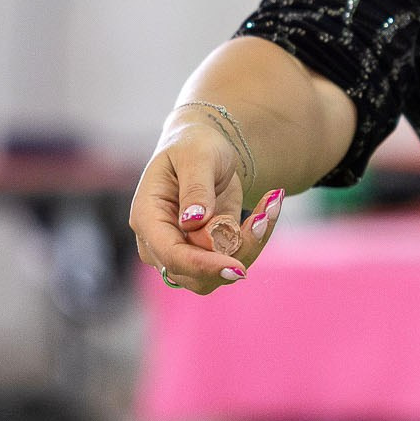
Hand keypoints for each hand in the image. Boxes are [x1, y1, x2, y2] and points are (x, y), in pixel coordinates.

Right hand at [129, 109, 286, 293]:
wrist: (205, 150)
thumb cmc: (195, 146)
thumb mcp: (197, 156)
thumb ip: (195, 188)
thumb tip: (193, 222)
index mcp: (148, 217)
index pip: (170, 255)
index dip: (202, 265)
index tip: (237, 267)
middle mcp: (160, 242)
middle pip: (196, 274)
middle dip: (236, 253)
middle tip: (265, 218)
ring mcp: (182, 251)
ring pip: (218, 273)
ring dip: (251, 245)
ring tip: (271, 205)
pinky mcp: (206, 252)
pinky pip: (234, 259)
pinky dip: (256, 239)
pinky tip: (270, 208)